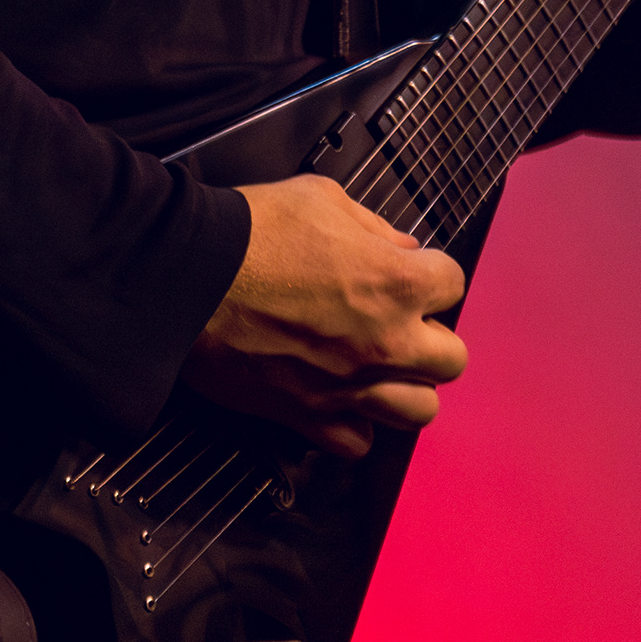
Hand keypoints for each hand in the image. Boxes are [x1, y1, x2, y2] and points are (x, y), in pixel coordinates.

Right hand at [182, 175, 469, 458]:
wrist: (187, 277)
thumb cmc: (251, 231)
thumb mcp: (322, 198)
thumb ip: (374, 227)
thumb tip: (401, 247)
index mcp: (396, 281)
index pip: (453, 284)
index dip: (429, 275)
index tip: (406, 273)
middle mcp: (386, 341)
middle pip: (451, 360)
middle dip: (431, 339)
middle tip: (399, 324)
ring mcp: (351, 385)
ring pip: (419, 411)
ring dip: (404, 388)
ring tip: (377, 367)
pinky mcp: (309, 415)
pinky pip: (357, 443)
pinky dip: (353, 426)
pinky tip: (338, 399)